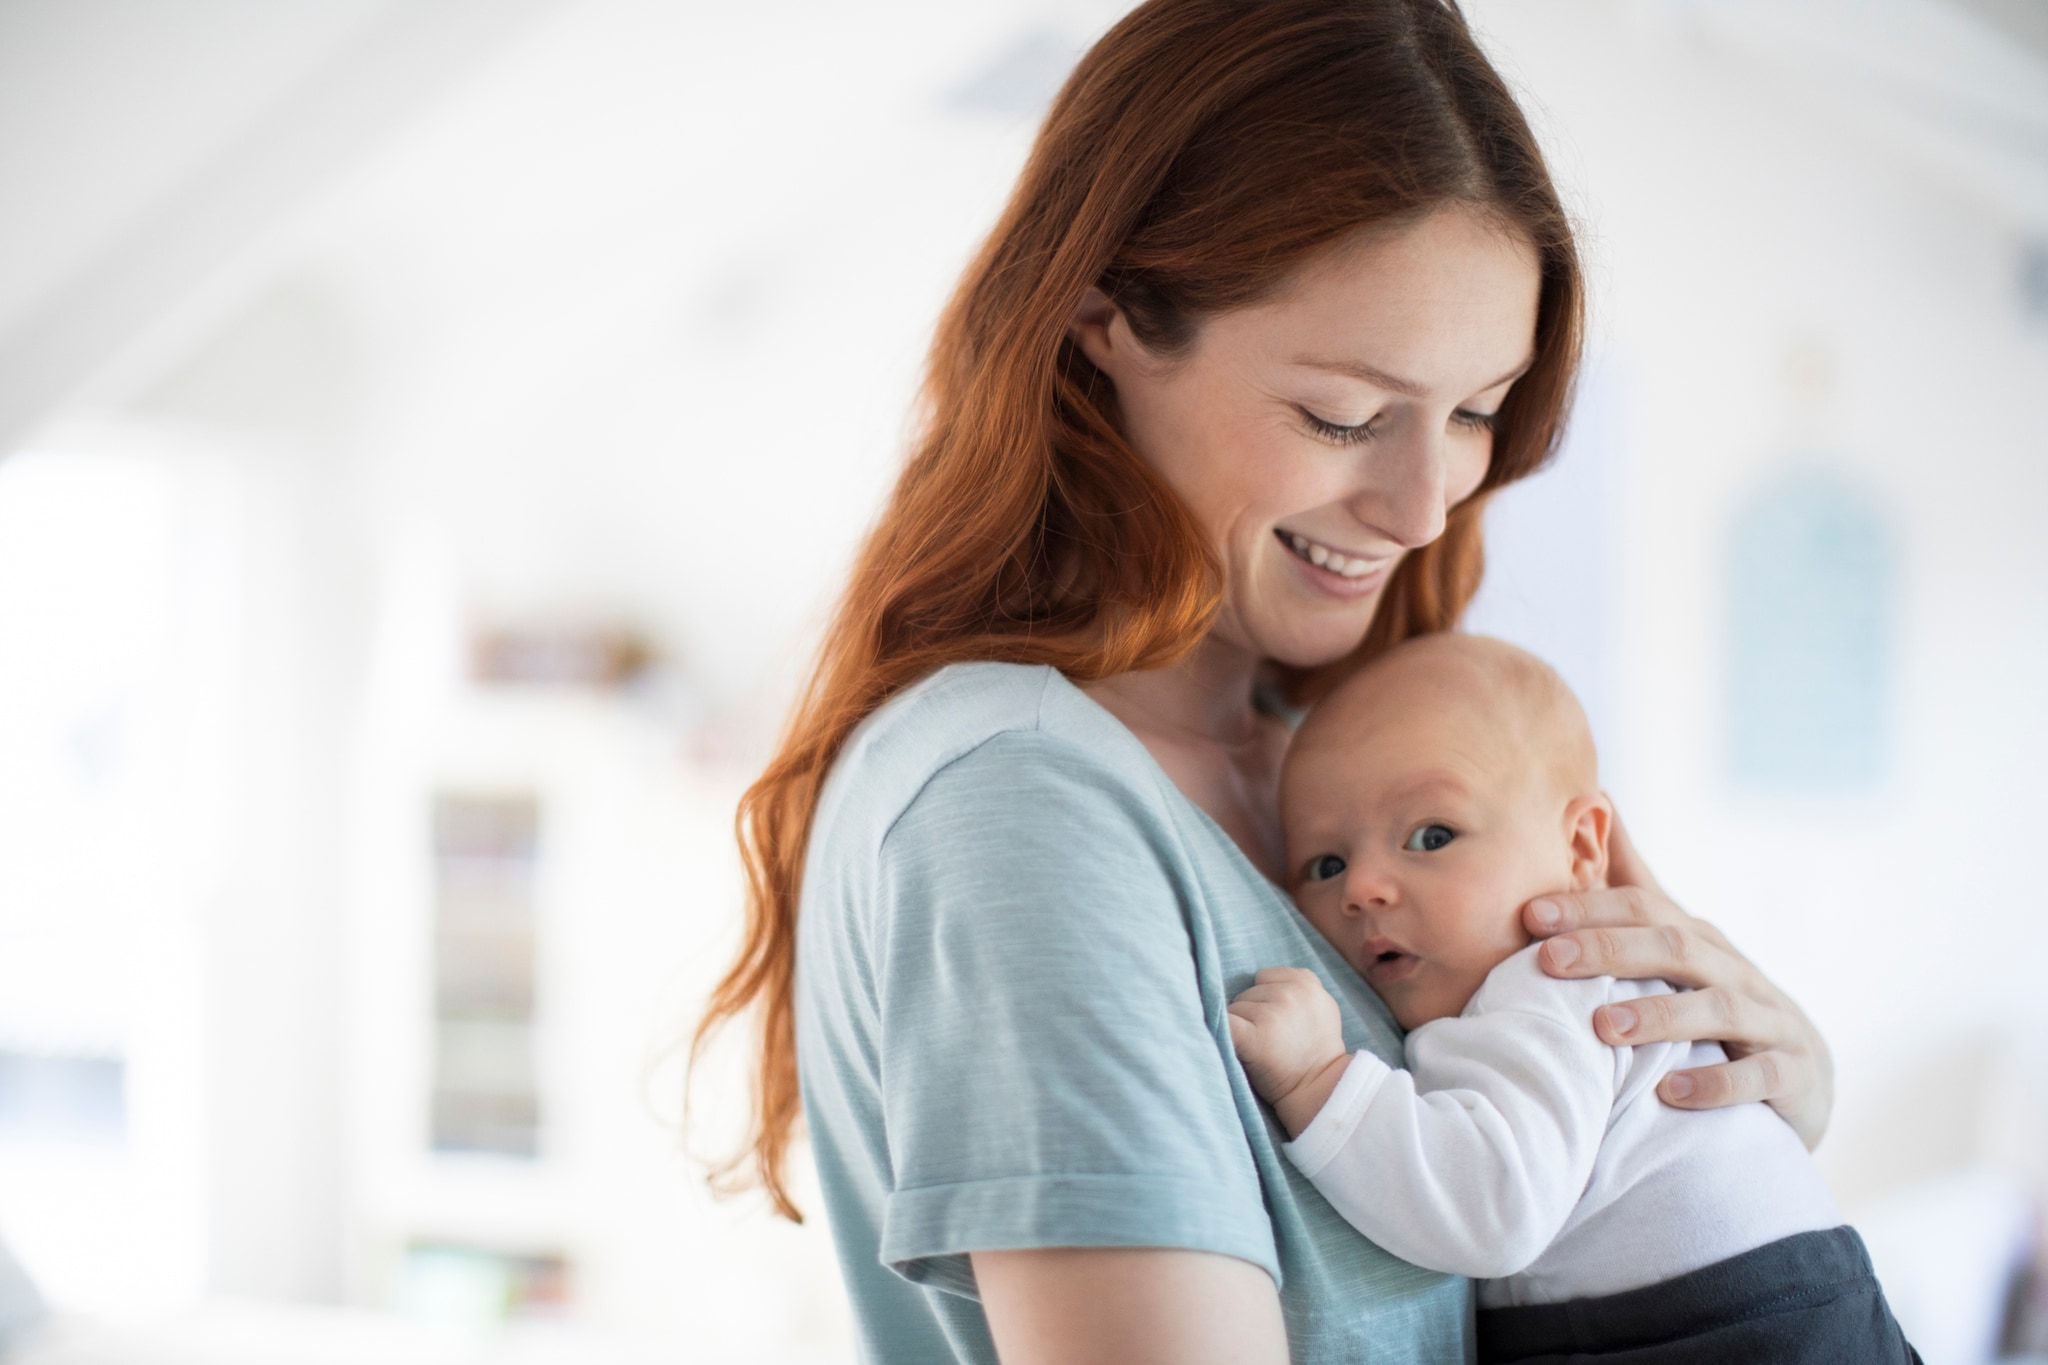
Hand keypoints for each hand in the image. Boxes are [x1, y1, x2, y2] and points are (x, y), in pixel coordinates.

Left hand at [1227, 967, 1351, 1137]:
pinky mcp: (1253, 1036)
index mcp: (1306, 982)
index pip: (1264, 977)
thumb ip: (1296, 989)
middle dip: (1252, 1013)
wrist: (1318, 1091)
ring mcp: (1271, 1013)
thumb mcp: (1320, 1007)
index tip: (1276, 1020)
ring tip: (1263, 1049)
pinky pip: (1223, 1024)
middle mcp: (1290, 993)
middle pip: (1247, 993)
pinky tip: (1231, 1046)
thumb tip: (1258, 979)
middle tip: (1272, 1039)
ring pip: (1234, 1009)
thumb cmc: (1314, 1052)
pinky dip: (1221, 1033)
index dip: (1264, 997)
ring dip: (1241, 1028)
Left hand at [1520, 811, 1834, 1148]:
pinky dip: (1716, 1083)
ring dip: (1658, 1016)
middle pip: (1674, 948)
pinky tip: (1670, 1091)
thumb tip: (1597, 798)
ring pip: (1717, 1009)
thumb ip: (1633, 878)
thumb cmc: (1715, 993)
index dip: (1587, 909)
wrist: (1800, 1069)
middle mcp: (1733, 969)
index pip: (1641, 909)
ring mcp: (1768, 1020)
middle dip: (1609, 951)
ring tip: (1602, 1027)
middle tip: (1547, 962)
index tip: (1528, 915)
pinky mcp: (1791, 1073)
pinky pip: (1758, 1077)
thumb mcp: (1675, 936)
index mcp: (1695, 938)